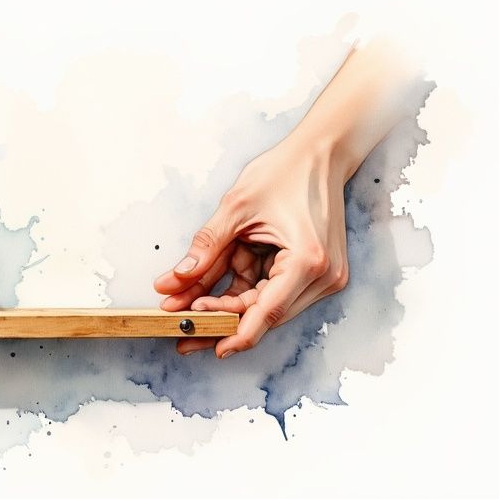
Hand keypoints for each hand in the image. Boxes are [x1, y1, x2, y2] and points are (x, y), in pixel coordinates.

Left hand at [154, 40, 417, 357]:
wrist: (321, 153)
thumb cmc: (286, 172)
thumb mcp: (236, 208)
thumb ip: (206, 249)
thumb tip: (174, 282)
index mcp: (308, 261)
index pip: (268, 312)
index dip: (235, 333)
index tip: (207, 345)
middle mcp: (323, 276)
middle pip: (264, 313)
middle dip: (219, 318)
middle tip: (180, 329)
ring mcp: (322, 276)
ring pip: (265, 303)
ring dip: (226, 304)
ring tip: (183, 306)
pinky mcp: (313, 271)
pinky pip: (272, 289)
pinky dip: (242, 288)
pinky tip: (209, 291)